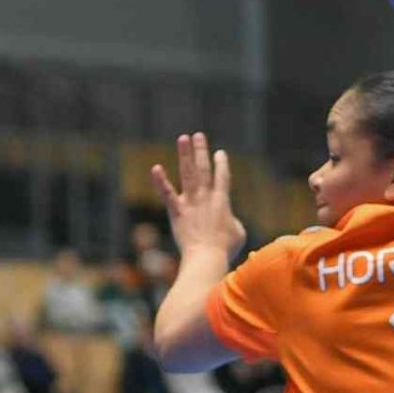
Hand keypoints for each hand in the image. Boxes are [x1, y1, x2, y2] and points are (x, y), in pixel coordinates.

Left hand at [151, 132, 246, 259]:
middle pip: (203, 169)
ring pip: (187, 173)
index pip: (222, 177)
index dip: (222, 164)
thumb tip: (229, 220)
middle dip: (201, 150)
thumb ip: (234, 221)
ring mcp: (190, 202)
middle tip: (198, 135)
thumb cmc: (225, 249)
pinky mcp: (176, 211)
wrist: (206, 257)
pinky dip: (161, 181)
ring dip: (185, 154)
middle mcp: (206, 197)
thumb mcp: (238, 233)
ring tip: (183, 138)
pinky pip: (167, 193)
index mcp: (223, 201)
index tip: (220, 153)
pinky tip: (155, 168)